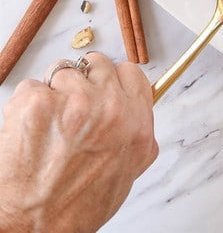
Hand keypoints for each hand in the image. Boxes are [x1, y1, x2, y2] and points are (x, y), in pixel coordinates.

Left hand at [0, 52, 157, 232]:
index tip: (101, 89)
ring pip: (63, 71)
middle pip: (97, 64)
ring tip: (46, 128)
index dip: (113, 81)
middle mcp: (110, 110)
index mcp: (135, 127)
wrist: (29, 227)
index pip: (131, 74)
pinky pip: (31, 86)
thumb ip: (137, 142)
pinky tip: (29, 132)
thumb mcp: (123, 180)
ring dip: (53, 93)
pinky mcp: (38, 103)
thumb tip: (139, 121)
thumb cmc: (71, 210)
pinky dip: (26, 106)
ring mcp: (74, 102)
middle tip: (69, 111)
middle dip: (82, 82)